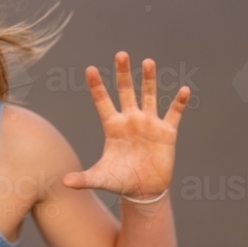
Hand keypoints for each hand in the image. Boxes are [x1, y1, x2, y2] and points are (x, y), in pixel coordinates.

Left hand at [62, 52, 189, 200]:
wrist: (144, 191)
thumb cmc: (120, 181)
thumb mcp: (101, 178)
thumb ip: (83, 179)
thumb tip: (63, 183)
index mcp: (112, 127)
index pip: (102, 102)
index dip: (97, 86)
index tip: (90, 69)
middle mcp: (130, 120)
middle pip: (125, 91)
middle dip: (123, 73)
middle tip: (121, 54)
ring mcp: (149, 124)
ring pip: (148, 96)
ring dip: (149, 80)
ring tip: (148, 62)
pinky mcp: (166, 132)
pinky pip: (173, 114)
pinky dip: (179, 103)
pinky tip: (184, 91)